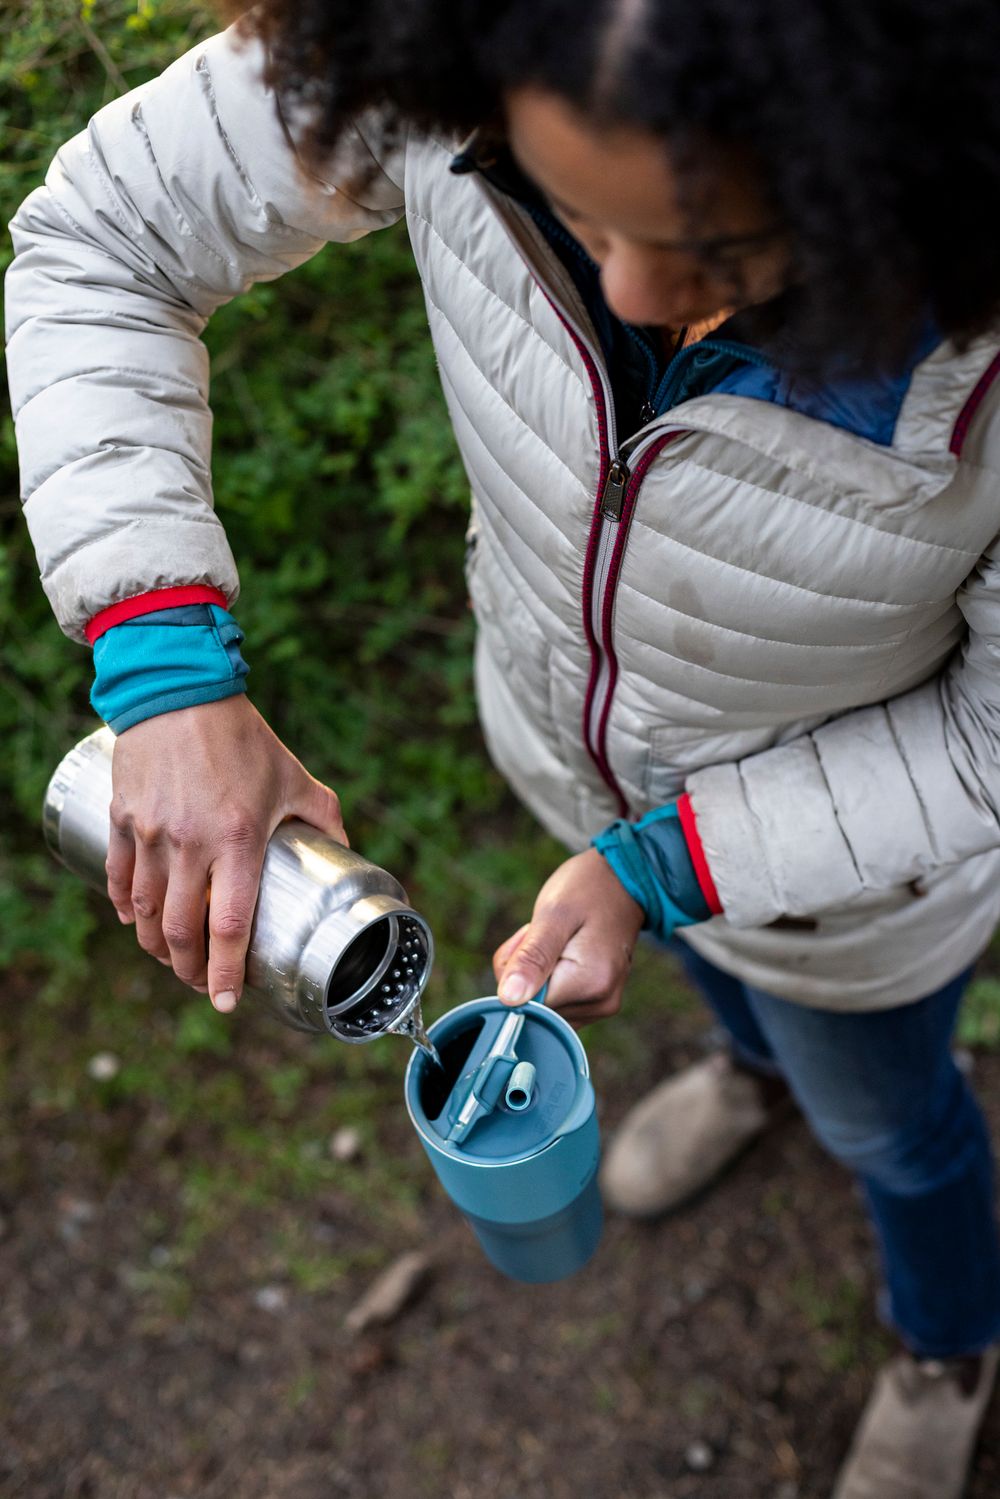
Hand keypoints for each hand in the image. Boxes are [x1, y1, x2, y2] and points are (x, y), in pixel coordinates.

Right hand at [107, 694, 345, 1012]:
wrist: (181, 691)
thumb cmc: (243, 737)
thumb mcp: (294, 778)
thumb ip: (324, 818)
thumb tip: (347, 851)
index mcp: (239, 840)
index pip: (229, 926)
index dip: (225, 973)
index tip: (226, 1001)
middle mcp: (191, 844)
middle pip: (181, 931)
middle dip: (189, 970)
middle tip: (199, 984)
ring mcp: (151, 833)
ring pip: (145, 912)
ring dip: (156, 946)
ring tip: (171, 959)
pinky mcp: (123, 818)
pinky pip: (118, 877)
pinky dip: (125, 908)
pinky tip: (135, 922)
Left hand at [491, 849, 644, 1025]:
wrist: (620, 880)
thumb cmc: (586, 889)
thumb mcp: (553, 914)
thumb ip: (532, 958)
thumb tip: (509, 999)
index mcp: (590, 983)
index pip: (528, 1003)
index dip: (517, 972)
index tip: (531, 938)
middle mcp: (600, 1002)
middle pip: (536, 1008)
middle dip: (525, 972)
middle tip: (539, 934)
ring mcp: (601, 1005)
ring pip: (544, 1006)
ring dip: (536, 974)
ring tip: (553, 939)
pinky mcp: (598, 1001)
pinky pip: (558, 1001)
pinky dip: (549, 978)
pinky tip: (560, 951)